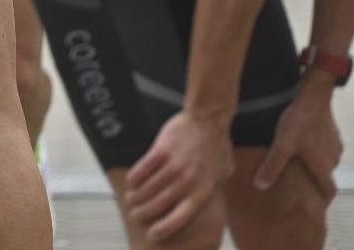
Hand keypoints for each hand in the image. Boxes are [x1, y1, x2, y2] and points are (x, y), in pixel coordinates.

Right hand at [127, 111, 232, 242]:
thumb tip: (206, 201)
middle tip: (136, 216)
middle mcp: (187, 181)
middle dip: (143, 215)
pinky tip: (131, 183)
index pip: (180, 217)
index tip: (152, 235)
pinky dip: (133, 179)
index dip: (164, 229)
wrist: (207, 119)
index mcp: (203, 191)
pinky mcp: (161, 151)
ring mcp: (174, 166)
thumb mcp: (222, 174)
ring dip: (135, 198)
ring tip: (131, 201)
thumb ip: (212, 189)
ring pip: (147, 189)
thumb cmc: (217, 147)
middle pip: (158, 205)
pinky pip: (141, 170)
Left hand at [254, 92, 340, 200]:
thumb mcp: (282, 146)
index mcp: (323, 166)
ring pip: (326, 161)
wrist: (313, 97)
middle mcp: (333, 159)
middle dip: (314, 180)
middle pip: (326, 176)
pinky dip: (317, 150)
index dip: (323, 199)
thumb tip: (260, 186)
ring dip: (316, 164)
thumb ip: (272, 167)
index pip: (330, 191)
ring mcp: (335, 145)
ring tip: (299, 163)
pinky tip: (304, 144)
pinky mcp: (333, 133)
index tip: (315, 204)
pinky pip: (326, 148)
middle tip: (299, 182)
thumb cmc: (299, 123)